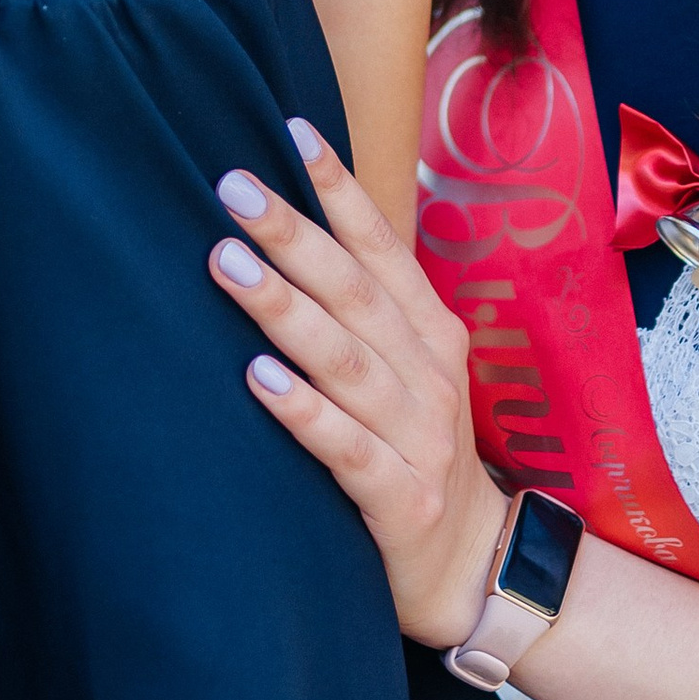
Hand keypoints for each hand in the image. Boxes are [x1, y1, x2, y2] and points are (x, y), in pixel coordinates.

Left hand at [208, 118, 507, 648]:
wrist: (471, 569)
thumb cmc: (418, 454)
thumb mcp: (409, 373)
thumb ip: (366, 313)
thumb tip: (297, 231)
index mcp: (432, 335)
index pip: (383, 248)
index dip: (340, 189)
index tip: (290, 130)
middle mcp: (430, 375)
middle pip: (357, 292)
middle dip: (294, 233)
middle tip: (232, 184)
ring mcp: (419, 438)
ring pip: (347, 361)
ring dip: (285, 309)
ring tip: (227, 263)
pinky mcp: (397, 501)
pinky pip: (346, 449)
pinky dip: (303, 411)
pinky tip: (258, 379)